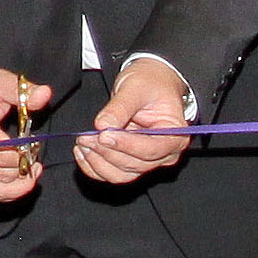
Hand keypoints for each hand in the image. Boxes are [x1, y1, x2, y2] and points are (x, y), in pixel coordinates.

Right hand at [0, 65, 50, 203]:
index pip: (3, 155)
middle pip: (2, 175)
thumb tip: (45, 95)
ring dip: (19, 185)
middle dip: (25, 168)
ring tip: (32, 170)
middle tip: (35, 153)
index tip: (34, 142)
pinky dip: (6, 192)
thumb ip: (21, 90)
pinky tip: (19, 179)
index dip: (25, 153)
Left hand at [77, 55, 194, 184]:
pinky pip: (111, 174)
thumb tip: (102, 125)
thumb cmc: (150, 83)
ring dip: (98, 162)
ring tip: (83, 142)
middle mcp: (164, 154)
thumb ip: (120, 107)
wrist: (148, 83)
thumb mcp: (136, 87)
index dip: (126, 145)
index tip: (104, 135)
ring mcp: (147, 161)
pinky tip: (82, 152)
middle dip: (107, 151)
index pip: (151, 149)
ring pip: (121, 174)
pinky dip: (94, 167)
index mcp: (174, 135)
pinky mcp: (131, 163)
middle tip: (86, 136)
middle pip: (135, 164)